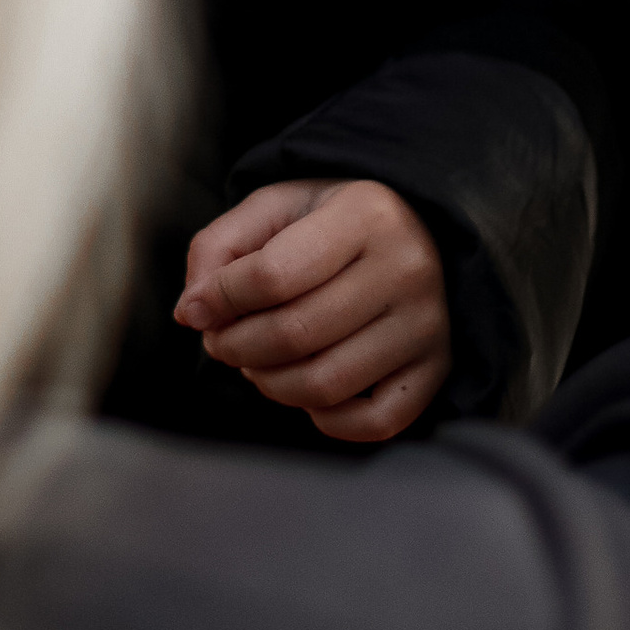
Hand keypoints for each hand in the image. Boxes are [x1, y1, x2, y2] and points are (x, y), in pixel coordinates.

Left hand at [174, 178, 451, 443]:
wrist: (417, 230)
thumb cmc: (330, 221)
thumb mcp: (274, 207)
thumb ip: (220, 247)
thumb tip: (193, 312)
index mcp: (367, 214)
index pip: (272, 275)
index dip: (219, 299)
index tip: (199, 307)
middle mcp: (407, 269)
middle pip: (294, 335)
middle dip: (236, 347)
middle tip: (223, 341)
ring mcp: (427, 325)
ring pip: (326, 385)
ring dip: (270, 384)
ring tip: (258, 362)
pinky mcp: (437, 370)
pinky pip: (372, 421)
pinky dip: (326, 418)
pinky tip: (307, 388)